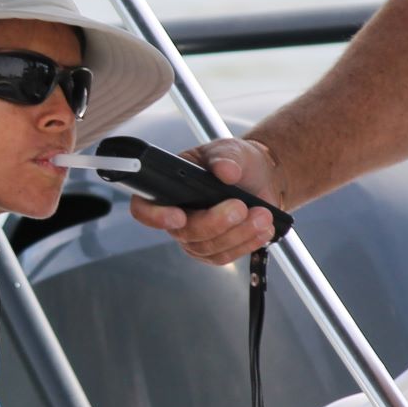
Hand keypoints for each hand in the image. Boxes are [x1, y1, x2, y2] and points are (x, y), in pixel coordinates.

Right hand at [127, 137, 284, 266]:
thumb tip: (224, 171)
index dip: (155, 216)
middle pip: (184, 233)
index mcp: (168, 187)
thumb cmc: (237, 162)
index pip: (144, 208)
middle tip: (240, 206)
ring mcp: (194, 236)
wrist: (261, 178)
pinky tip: (263, 229)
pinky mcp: (214, 249)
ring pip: (208, 248)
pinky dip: (247, 243)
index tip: (179, 216)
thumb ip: (225, 158)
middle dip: (215, 222)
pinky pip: (224, 256)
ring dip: (238, 234)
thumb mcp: (230, 150)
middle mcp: (176, 215)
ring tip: (262, 214)